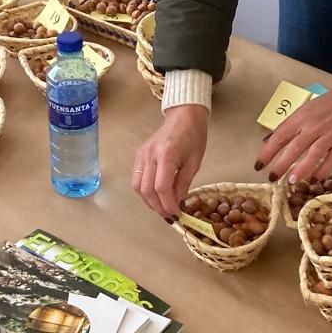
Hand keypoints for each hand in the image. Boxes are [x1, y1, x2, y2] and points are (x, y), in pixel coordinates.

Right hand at [132, 105, 207, 221]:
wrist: (184, 116)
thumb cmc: (193, 136)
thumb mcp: (194, 162)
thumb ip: (183, 184)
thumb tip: (177, 204)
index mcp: (166, 154)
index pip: (161, 187)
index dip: (168, 204)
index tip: (177, 214)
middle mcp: (150, 155)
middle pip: (146, 189)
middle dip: (157, 207)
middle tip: (169, 216)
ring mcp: (141, 154)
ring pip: (137, 186)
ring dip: (148, 201)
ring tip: (162, 208)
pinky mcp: (139, 155)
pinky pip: (137, 178)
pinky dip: (144, 191)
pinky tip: (155, 196)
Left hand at [254, 80, 331, 184]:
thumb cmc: (330, 103)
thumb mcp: (306, 108)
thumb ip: (289, 125)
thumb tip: (269, 140)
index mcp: (301, 117)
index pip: (279, 136)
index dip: (267, 152)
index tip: (259, 165)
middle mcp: (314, 127)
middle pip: (293, 148)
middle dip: (281, 165)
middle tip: (272, 178)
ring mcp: (330, 136)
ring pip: (312, 156)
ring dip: (300, 170)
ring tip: (291, 182)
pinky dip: (322, 171)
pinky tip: (315, 179)